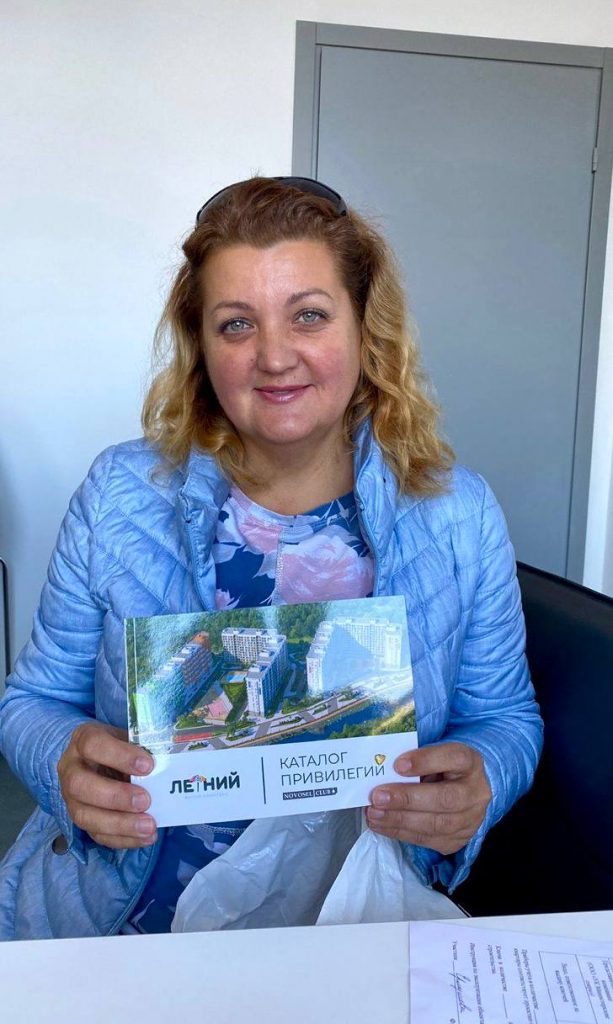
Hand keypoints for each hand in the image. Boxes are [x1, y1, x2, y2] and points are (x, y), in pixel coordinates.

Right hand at [58, 722, 156, 848]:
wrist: (103, 760)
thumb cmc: (119, 747)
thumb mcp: (129, 739)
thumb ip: (142, 750)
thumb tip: (167, 768)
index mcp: (82, 740)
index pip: (92, 745)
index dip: (119, 756)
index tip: (148, 765)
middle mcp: (70, 769)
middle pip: (80, 785)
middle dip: (115, 796)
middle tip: (146, 801)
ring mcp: (71, 798)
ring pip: (84, 816)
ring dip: (119, 824)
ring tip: (149, 826)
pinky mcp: (82, 819)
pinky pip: (96, 835)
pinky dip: (122, 839)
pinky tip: (144, 837)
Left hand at [366, 742, 490, 854]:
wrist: (462, 793)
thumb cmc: (441, 769)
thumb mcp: (434, 756)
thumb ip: (415, 761)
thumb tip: (382, 770)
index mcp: (471, 763)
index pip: (455, 758)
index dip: (426, 760)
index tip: (397, 764)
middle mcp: (476, 793)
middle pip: (445, 799)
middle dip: (407, 799)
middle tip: (377, 797)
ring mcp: (470, 820)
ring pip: (436, 825)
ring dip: (399, 820)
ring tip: (374, 813)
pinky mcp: (457, 841)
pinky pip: (427, 840)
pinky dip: (400, 833)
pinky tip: (381, 825)